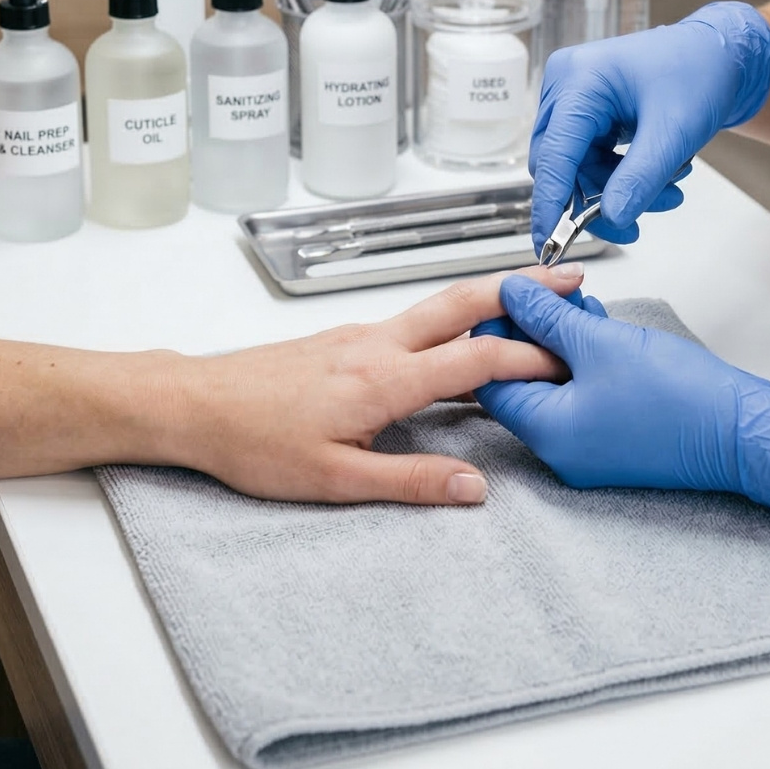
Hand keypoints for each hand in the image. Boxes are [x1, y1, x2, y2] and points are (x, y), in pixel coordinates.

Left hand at [166, 265, 580, 506]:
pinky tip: (467, 335)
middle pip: (465, 303)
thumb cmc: (254, 443)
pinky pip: (416, 320)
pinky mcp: (347, 339)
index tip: (571, 359)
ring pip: (440, 305)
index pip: (476, 358)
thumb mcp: (334, 481)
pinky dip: (457, 316)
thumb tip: (474, 488)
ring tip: (537, 300)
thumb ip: (409, 482)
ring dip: (493, 297)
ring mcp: (362, 336)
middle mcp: (378, 344)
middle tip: (574, 281)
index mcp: (383, 380)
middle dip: (523, 289)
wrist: (195, 405)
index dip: (529, 357)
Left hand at [475, 277, 769, 528]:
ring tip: (579, 306)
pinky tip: (599, 329)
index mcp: (548, 432)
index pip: (490, 379)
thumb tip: (512, 294)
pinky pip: (581, 394)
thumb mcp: (600, 341)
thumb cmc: (681, 398)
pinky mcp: (614, 439)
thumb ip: (547, 316)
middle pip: (520, 381)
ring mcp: (589, 448)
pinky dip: (583, 360)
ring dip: (560, 340)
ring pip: (553, 383)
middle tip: (551, 293)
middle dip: (532, 330)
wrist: (744, 431)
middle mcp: (561, 449)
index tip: (516, 295)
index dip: (496, 330)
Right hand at [529, 2, 769, 248]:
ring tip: (669, 193)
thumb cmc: (700, 73)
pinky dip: (621, 176)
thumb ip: (640, 178)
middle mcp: (566, 85)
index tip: (549, 245)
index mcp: (579, 80)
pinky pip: (591, 158)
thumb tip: (612, 218)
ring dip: (617, 190)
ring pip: (577, 167)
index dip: (550, 203)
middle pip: (560, 164)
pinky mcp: (587, 111)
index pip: (554, 153)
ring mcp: (575, 98)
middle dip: (597, 199)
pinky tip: (660, 177)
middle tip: (635, 227)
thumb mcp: (673, 132)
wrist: (721, 53)